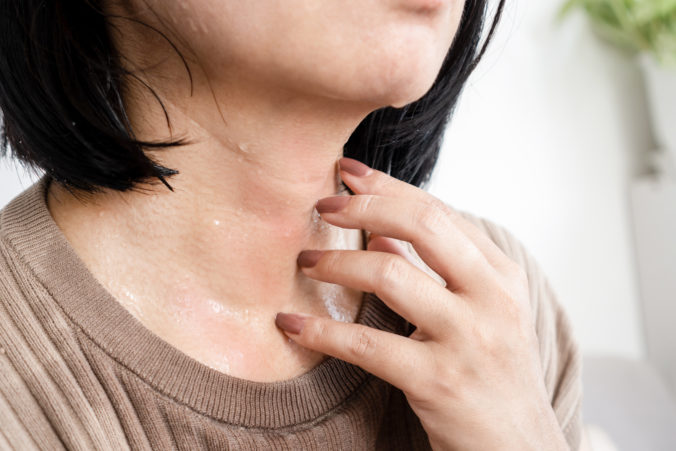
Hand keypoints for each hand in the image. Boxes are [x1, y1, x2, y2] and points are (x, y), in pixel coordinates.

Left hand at [274, 157, 568, 450]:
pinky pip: (365, 344)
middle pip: (421, 224)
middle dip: (363, 206)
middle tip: (323, 206)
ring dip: (336, 261)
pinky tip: (291, 322)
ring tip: (305, 261)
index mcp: (501, 275)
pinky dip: (320, 329)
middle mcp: (491, 298)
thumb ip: (438, 270)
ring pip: (388, 273)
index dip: (387, 186)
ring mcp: (467, 338)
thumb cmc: (494, 376)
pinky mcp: (438, 381)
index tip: (347, 174)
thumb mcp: (481, 314)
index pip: (438, 211)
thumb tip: (382, 235)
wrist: (518, 447)